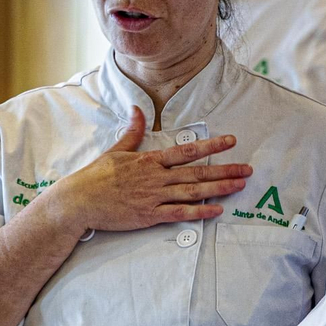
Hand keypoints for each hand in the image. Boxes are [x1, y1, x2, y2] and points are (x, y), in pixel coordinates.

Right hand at [46, 107, 251, 235]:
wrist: (78, 201)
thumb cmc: (96, 176)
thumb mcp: (116, 150)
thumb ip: (133, 131)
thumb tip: (138, 109)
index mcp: (149, 160)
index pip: (186, 150)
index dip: (211, 145)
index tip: (231, 141)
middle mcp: (156, 177)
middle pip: (197, 171)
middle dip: (225, 169)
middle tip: (247, 168)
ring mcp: (154, 197)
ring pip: (193, 192)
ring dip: (219, 188)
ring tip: (240, 185)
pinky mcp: (149, 216)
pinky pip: (179, 213)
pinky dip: (199, 212)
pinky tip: (217, 210)